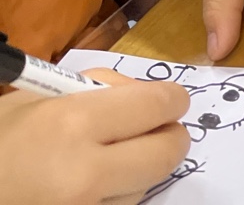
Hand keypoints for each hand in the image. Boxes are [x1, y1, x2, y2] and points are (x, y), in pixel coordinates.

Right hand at [0, 69, 188, 204]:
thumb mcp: (30, 101)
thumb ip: (92, 91)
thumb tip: (140, 94)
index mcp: (71, 125)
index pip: (157, 104)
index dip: (171, 99)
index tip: (169, 100)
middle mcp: (85, 174)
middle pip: (167, 152)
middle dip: (169, 135)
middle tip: (158, 129)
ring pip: (145, 187)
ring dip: (139, 170)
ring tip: (110, 159)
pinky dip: (115, 197)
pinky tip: (91, 186)